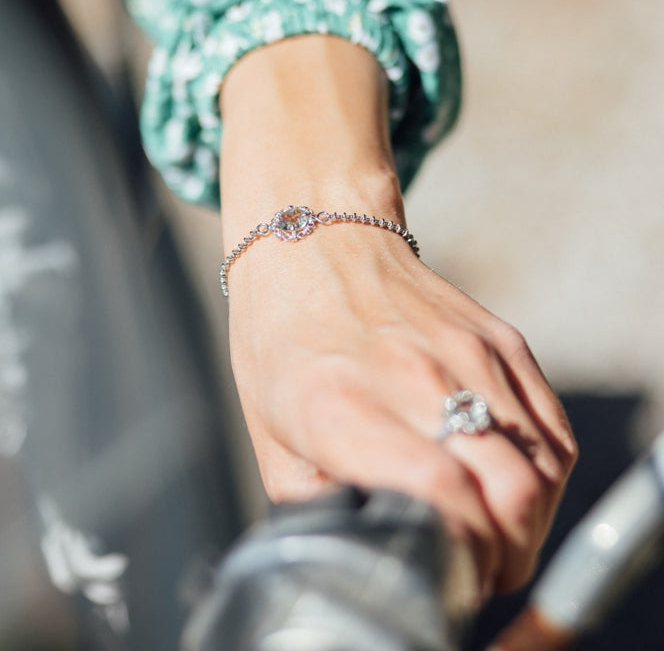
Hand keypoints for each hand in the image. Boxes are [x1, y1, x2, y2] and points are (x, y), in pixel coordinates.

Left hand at [226, 220, 576, 594]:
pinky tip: (518, 485)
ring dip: (533, 519)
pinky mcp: (497, 337)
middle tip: (483, 570)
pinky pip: (550, 421)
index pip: (443, 497)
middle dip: (507, 555)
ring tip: (503, 535)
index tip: (453, 574)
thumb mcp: (270, 431)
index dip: (464, 555)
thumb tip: (364, 543)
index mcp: (343, 409)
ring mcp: (464, 352)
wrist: (317, 247)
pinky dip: (547, 471)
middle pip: (511, 490)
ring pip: (543, 464)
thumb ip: (314, 502)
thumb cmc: (283, 336)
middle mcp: (412, 377)